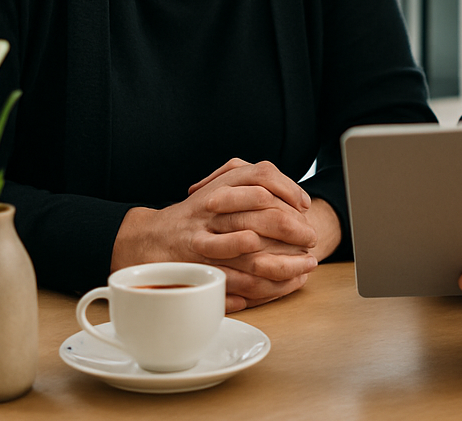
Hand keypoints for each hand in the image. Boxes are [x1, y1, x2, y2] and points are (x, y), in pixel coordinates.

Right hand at [112, 158, 320, 310]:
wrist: (150, 239)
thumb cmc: (196, 214)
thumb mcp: (222, 187)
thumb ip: (253, 184)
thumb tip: (299, 201)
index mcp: (221, 185)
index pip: (261, 175)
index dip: (288, 189)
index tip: (306, 206)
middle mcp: (212, 207)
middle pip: (260, 209)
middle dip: (292, 226)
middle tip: (311, 238)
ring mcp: (203, 237)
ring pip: (250, 249)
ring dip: (281, 261)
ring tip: (304, 267)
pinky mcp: (197, 267)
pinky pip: (232, 278)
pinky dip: (256, 285)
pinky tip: (277, 287)